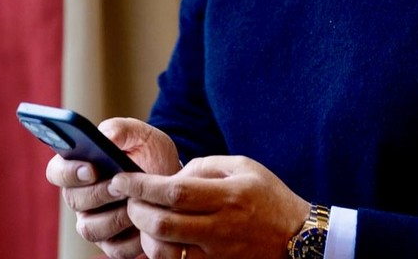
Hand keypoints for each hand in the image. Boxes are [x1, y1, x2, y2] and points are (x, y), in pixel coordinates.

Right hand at [46, 118, 181, 257]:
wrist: (171, 175)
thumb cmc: (149, 150)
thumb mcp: (139, 133)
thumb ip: (120, 129)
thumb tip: (105, 138)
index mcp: (78, 165)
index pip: (57, 171)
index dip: (68, 172)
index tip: (91, 168)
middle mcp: (80, 196)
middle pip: (74, 200)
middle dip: (98, 193)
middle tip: (119, 184)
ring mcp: (94, 221)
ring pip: (90, 228)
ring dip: (114, 216)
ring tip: (135, 201)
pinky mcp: (112, 243)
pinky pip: (115, 248)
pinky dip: (132, 237)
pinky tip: (147, 221)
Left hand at [108, 155, 309, 258]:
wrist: (296, 237)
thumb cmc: (267, 196)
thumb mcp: (242, 167)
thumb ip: (205, 167)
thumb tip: (170, 177)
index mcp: (227, 196)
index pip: (174, 192)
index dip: (142, 186)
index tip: (121, 178)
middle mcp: (220, 228)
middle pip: (163, 226)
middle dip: (136, 211)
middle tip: (127, 198)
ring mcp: (217, 255)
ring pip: (165, 253)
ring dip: (144, 236)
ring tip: (142, 220)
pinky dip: (159, 255)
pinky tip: (156, 240)